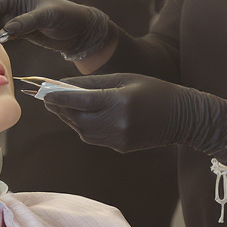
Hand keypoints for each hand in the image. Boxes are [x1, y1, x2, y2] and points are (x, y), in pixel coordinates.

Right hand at [0, 0, 112, 59]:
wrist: (79, 32)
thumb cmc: (66, 16)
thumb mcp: (47, 16)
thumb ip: (26, 22)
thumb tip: (5, 30)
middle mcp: (12, 5)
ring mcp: (13, 19)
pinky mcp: (17, 32)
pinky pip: (3, 37)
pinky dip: (2, 42)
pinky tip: (3, 48)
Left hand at [42, 73, 226, 161]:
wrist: (184, 117)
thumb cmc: (155, 90)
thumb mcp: (125, 78)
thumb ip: (94, 83)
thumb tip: (64, 84)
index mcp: (119, 102)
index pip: (80, 101)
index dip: (58, 97)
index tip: (42, 91)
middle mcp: (117, 123)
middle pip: (76, 119)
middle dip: (59, 109)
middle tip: (46, 98)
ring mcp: (118, 139)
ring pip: (82, 131)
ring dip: (69, 118)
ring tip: (61, 106)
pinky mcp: (120, 147)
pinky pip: (93, 138)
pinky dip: (83, 127)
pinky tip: (81, 116)